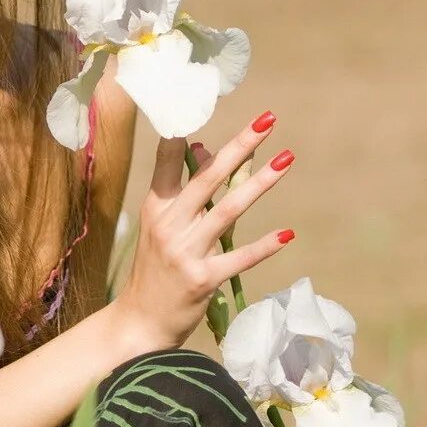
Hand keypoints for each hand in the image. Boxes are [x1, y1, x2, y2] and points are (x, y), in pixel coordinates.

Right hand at [111, 110, 295, 352]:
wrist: (140, 322)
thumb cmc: (155, 269)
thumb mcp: (162, 226)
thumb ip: (183, 189)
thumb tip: (203, 147)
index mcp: (156, 206)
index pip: (169, 161)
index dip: (184, 134)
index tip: (200, 104)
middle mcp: (169, 224)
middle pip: (207, 177)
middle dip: (239, 146)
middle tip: (267, 120)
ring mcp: (185, 251)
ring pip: (229, 209)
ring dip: (260, 183)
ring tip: (286, 159)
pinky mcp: (202, 279)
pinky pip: (238, 257)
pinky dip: (264, 246)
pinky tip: (287, 234)